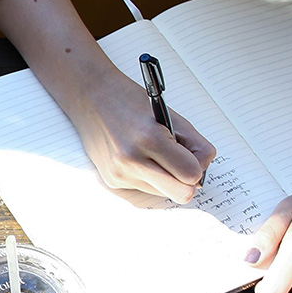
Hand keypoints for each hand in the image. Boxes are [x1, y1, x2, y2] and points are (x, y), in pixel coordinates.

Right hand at [65, 63, 218, 205]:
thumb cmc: (131, 102)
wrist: (91, 98)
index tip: (193, 155)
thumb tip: (200, 176)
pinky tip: (137, 156)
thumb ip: (195, 145)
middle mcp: (132, 160)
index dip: (198, 166)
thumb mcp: (171, 117)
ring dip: (165, 177)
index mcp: (150, 139)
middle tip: (181, 163)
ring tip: (152, 153)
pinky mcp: (112, 181)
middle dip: (186, 180)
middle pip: (181, 194)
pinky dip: (148, 175)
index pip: (191, 174)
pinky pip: (145, 188)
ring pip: (163, 192)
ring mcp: (120, 174)